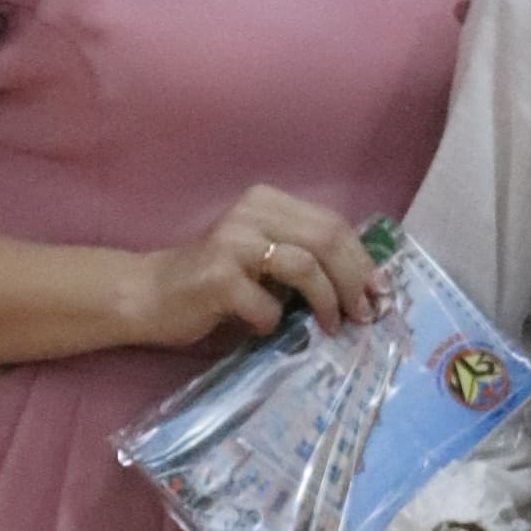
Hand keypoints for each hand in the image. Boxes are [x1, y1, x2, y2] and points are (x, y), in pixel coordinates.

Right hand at [132, 185, 384, 347]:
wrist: (151, 295)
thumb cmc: (216, 283)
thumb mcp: (266, 259)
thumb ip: (306, 259)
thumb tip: (365, 286)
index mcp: (268, 202)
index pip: (332, 223)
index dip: (362, 259)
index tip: (380, 292)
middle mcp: (252, 212)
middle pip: (327, 239)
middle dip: (354, 281)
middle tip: (365, 314)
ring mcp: (233, 242)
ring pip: (305, 266)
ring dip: (327, 302)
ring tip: (333, 326)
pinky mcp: (218, 276)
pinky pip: (267, 304)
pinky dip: (275, 321)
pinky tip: (267, 328)